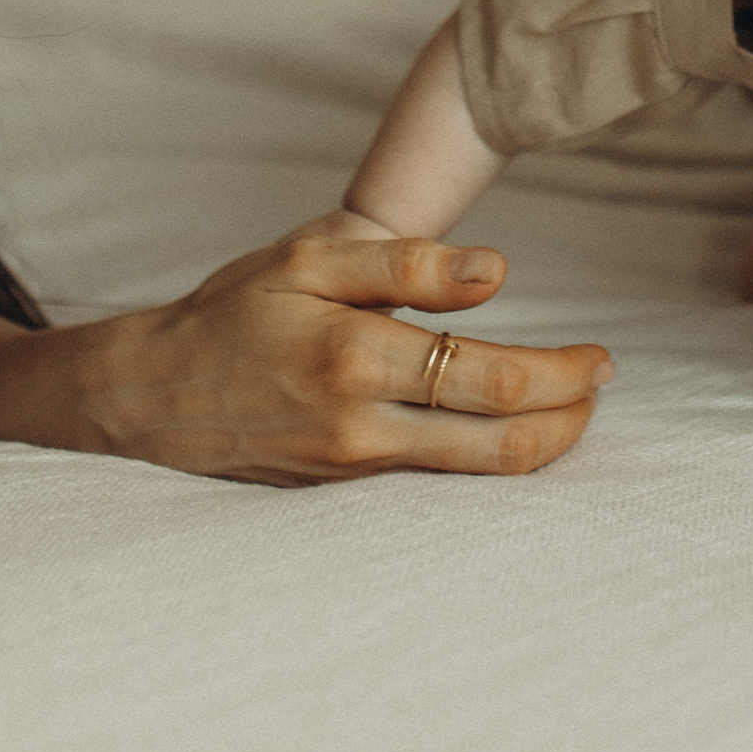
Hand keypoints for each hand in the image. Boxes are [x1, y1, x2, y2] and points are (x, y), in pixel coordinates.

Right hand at [0, 222, 613, 483]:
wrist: (149, 394)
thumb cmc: (233, 310)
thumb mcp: (310, 258)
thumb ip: (408, 262)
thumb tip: (500, 272)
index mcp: (357, 359)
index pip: (493, 381)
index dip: (563, 375)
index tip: (602, 357)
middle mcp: (362, 429)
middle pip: (501, 447)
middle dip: (570, 420)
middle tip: (603, 384)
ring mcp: (355, 473)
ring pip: (475, 477)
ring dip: (540, 446)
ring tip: (574, 408)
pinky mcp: (346, 492)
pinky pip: (437, 485)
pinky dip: (486, 460)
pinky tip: (508, 432)